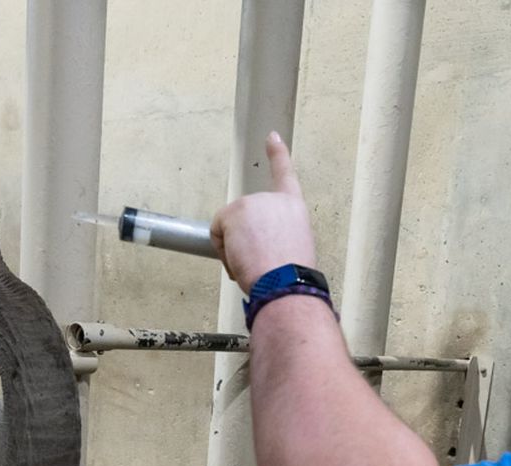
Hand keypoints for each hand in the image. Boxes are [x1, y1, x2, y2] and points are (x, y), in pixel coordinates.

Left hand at [210, 132, 316, 291]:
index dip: (278, 155)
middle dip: (244, 240)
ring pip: (230, 228)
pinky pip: (217, 234)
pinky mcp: (235, 211)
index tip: (272, 137)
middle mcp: (274, 199)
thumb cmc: (290, 277)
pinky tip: (242, 260)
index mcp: (293, 208)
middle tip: (260, 261)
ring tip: (255, 263)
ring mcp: (253, 202)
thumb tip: (256, 250)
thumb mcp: (291, 248)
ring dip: (234, 249)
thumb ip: (275, 236)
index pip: (285, 176)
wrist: (286, 283)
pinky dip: (223, 251)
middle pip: (244, 217)